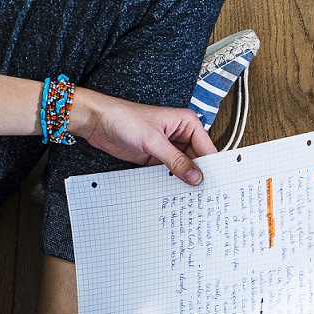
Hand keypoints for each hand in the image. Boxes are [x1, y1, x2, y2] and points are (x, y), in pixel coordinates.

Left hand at [69, 88, 217, 184]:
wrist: (99, 123)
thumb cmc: (124, 118)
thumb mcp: (153, 141)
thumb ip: (175, 160)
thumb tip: (195, 176)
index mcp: (186, 123)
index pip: (207, 148)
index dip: (211, 167)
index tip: (215, 184)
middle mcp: (181, 135)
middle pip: (198, 160)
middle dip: (199, 176)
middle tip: (204, 194)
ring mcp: (169, 148)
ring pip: (185, 169)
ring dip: (185, 181)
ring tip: (191, 196)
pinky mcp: (158, 158)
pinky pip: (170, 173)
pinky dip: (172, 182)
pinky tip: (175, 192)